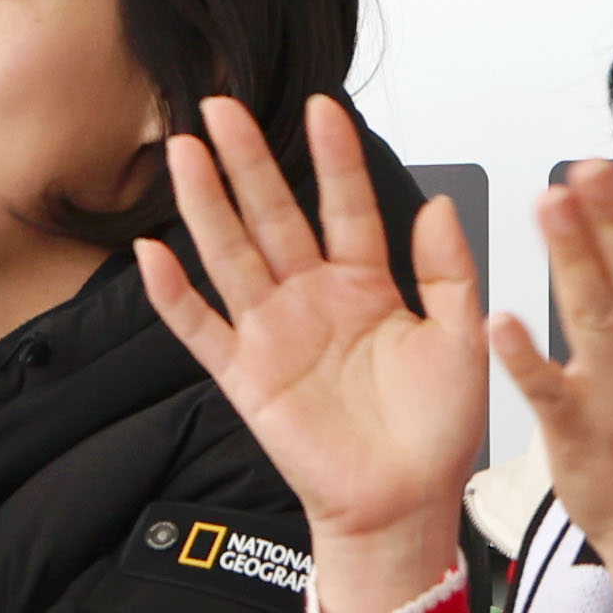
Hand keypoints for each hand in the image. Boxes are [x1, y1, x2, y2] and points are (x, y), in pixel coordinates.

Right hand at [136, 94, 486, 612]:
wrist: (405, 504)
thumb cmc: (433, 433)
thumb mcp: (460, 339)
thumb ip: (447, 271)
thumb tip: (439, 206)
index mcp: (367, 287)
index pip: (346, 206)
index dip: (334, 159)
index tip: (325, 108)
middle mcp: (314, 301)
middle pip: (274, 216)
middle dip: (249, 161)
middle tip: (224, 107)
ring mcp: (275, 334)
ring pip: (232, 255)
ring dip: (206, 205)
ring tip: (185, 151)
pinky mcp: (247, 376)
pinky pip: (201, 328)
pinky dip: (173, 294)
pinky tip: (152, 254)